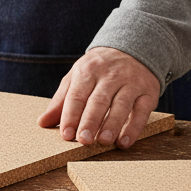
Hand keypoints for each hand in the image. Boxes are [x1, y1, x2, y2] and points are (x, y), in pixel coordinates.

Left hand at [37, 47, 160, 148]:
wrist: (133, 48)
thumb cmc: (98, 69)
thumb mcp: (76, 77)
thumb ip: (60, 101)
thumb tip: (42, 123)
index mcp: (88, 71)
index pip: (77, 96)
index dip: (71, 116)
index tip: (66, 135)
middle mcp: (110, 76)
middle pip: (99, 100)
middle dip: (90, 121)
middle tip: (83, 140)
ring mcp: (131, 83)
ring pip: (121, 105)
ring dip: (112, 124)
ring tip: (104, 141)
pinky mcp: (149, 92)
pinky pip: (142, 111)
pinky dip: (134, 128)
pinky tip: (124, 142)